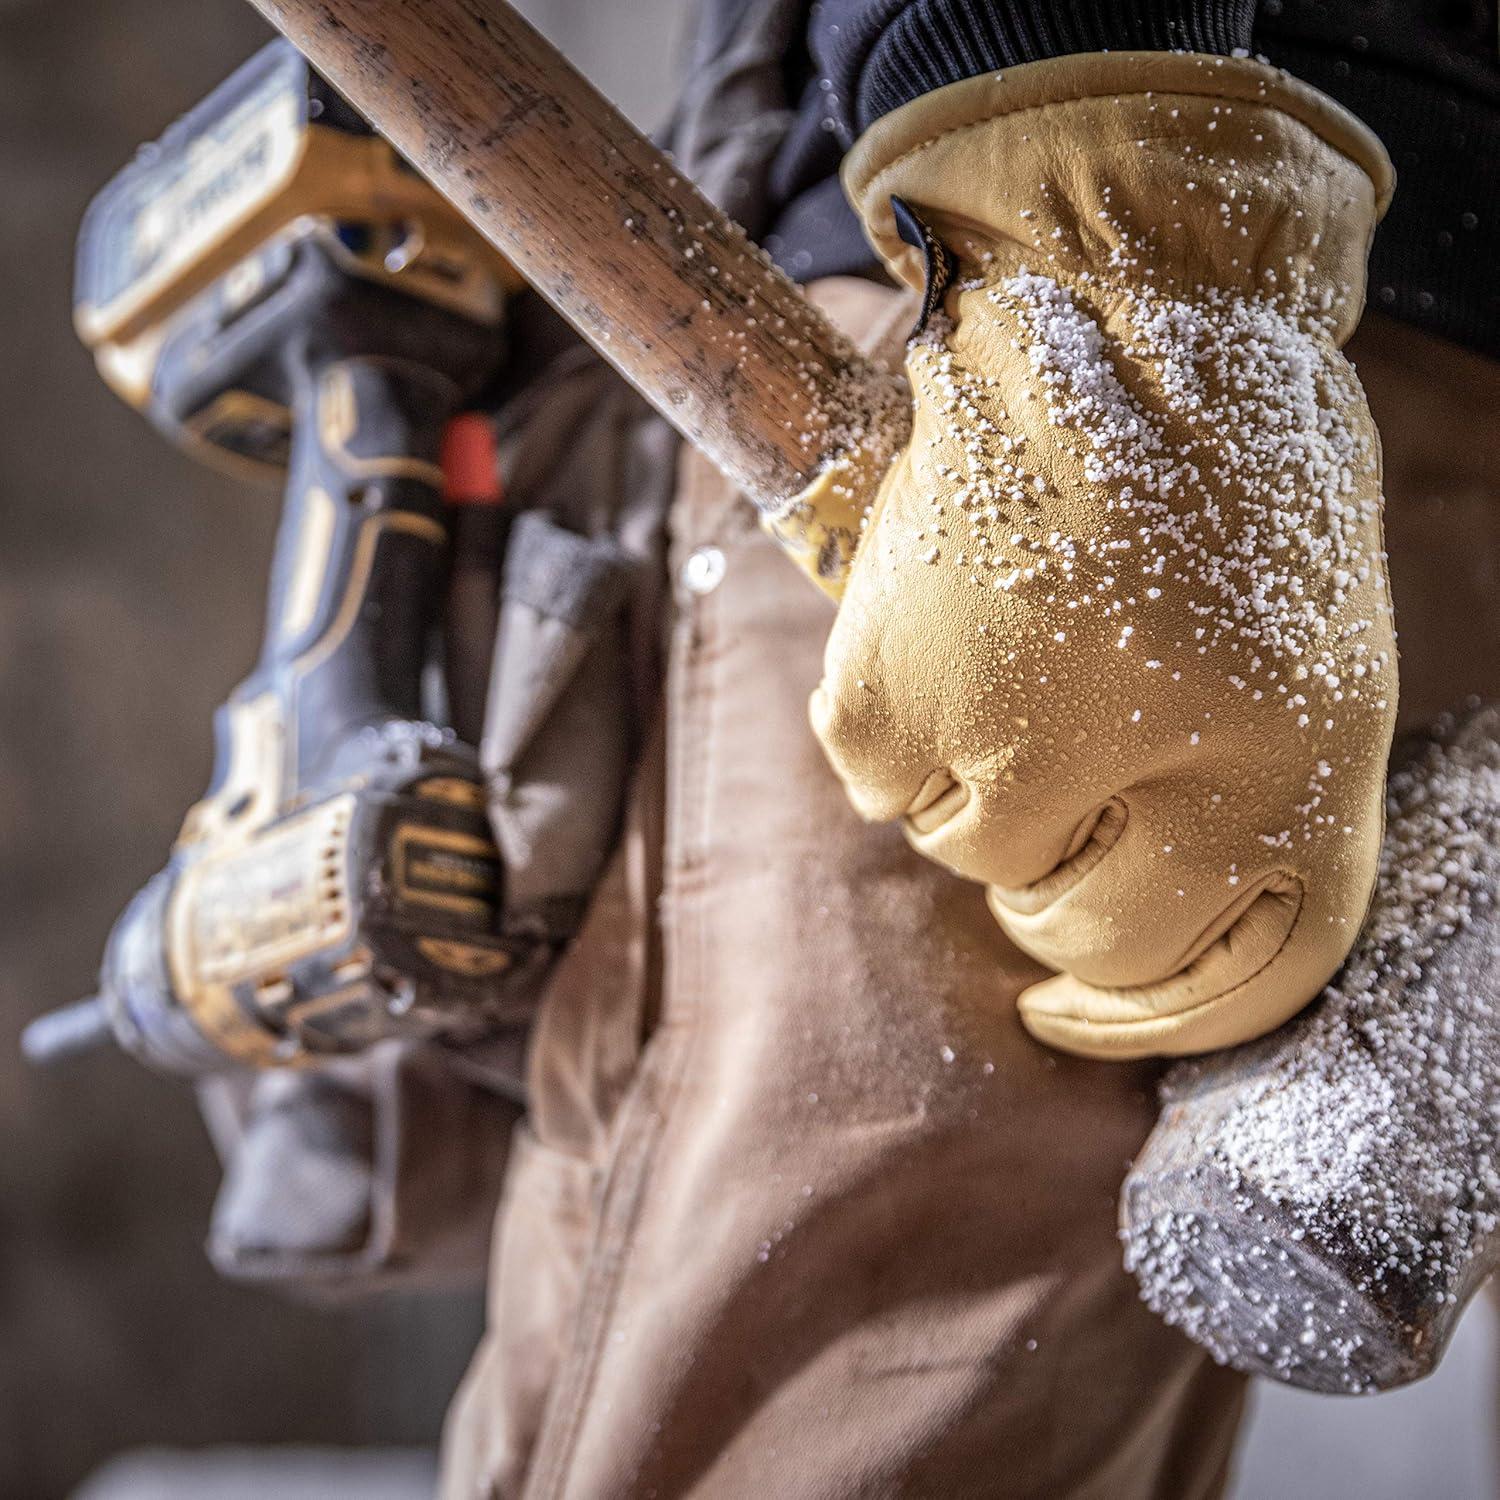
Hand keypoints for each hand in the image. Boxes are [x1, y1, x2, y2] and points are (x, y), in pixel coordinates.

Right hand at [805, 53, 1397, 1056]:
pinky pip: (882, 789)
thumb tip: (1168, 931)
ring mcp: (998, 730)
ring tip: (1009, 666)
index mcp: (1289, 751)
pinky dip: (905, 738)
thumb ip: (1257, 805)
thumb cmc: (1224, 472)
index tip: (1093, 1003)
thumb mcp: (1308, 652)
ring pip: (969, 857)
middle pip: (1077, 927)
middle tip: (1064, 762)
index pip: (1231, 979)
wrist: (1104, 306)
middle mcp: (1143, 758)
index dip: (1163, 1012)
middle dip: (1070, 874)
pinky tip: (943, 643)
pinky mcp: (881, 698)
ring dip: (983, 789)